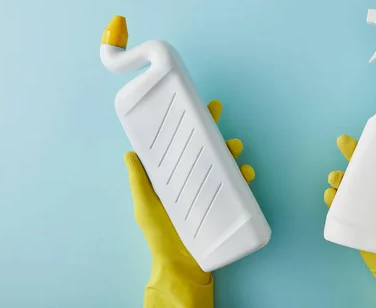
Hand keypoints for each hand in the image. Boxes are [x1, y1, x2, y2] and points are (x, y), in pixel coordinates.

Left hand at [124, 100, 254, 307]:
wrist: (182, 266)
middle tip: (218, 117)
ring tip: (234, 148)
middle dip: (214, 132)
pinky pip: (237, 185)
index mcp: (174, 178)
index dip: (190, 127)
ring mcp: (210, 191)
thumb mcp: (145, 206)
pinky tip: (246, 173)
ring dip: (231, 152)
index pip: (182, 146)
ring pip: (224, 164)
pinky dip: (244, 177)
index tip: (197, 108)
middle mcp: (193, 181)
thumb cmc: (160, 236)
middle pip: (206, 150)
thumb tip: (129, 153)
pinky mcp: (225, 204)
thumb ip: (139, 181)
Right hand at [324, 135, 375, 307]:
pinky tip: (331, 195)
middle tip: (343, 141)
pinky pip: (341, 211)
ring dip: (339, 179)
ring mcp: (368, 212)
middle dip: (352, 156)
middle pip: (364, 172)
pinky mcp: (357, 227)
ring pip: (349, 189)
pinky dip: (333, 201)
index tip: (370, 136)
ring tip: (335, 177)